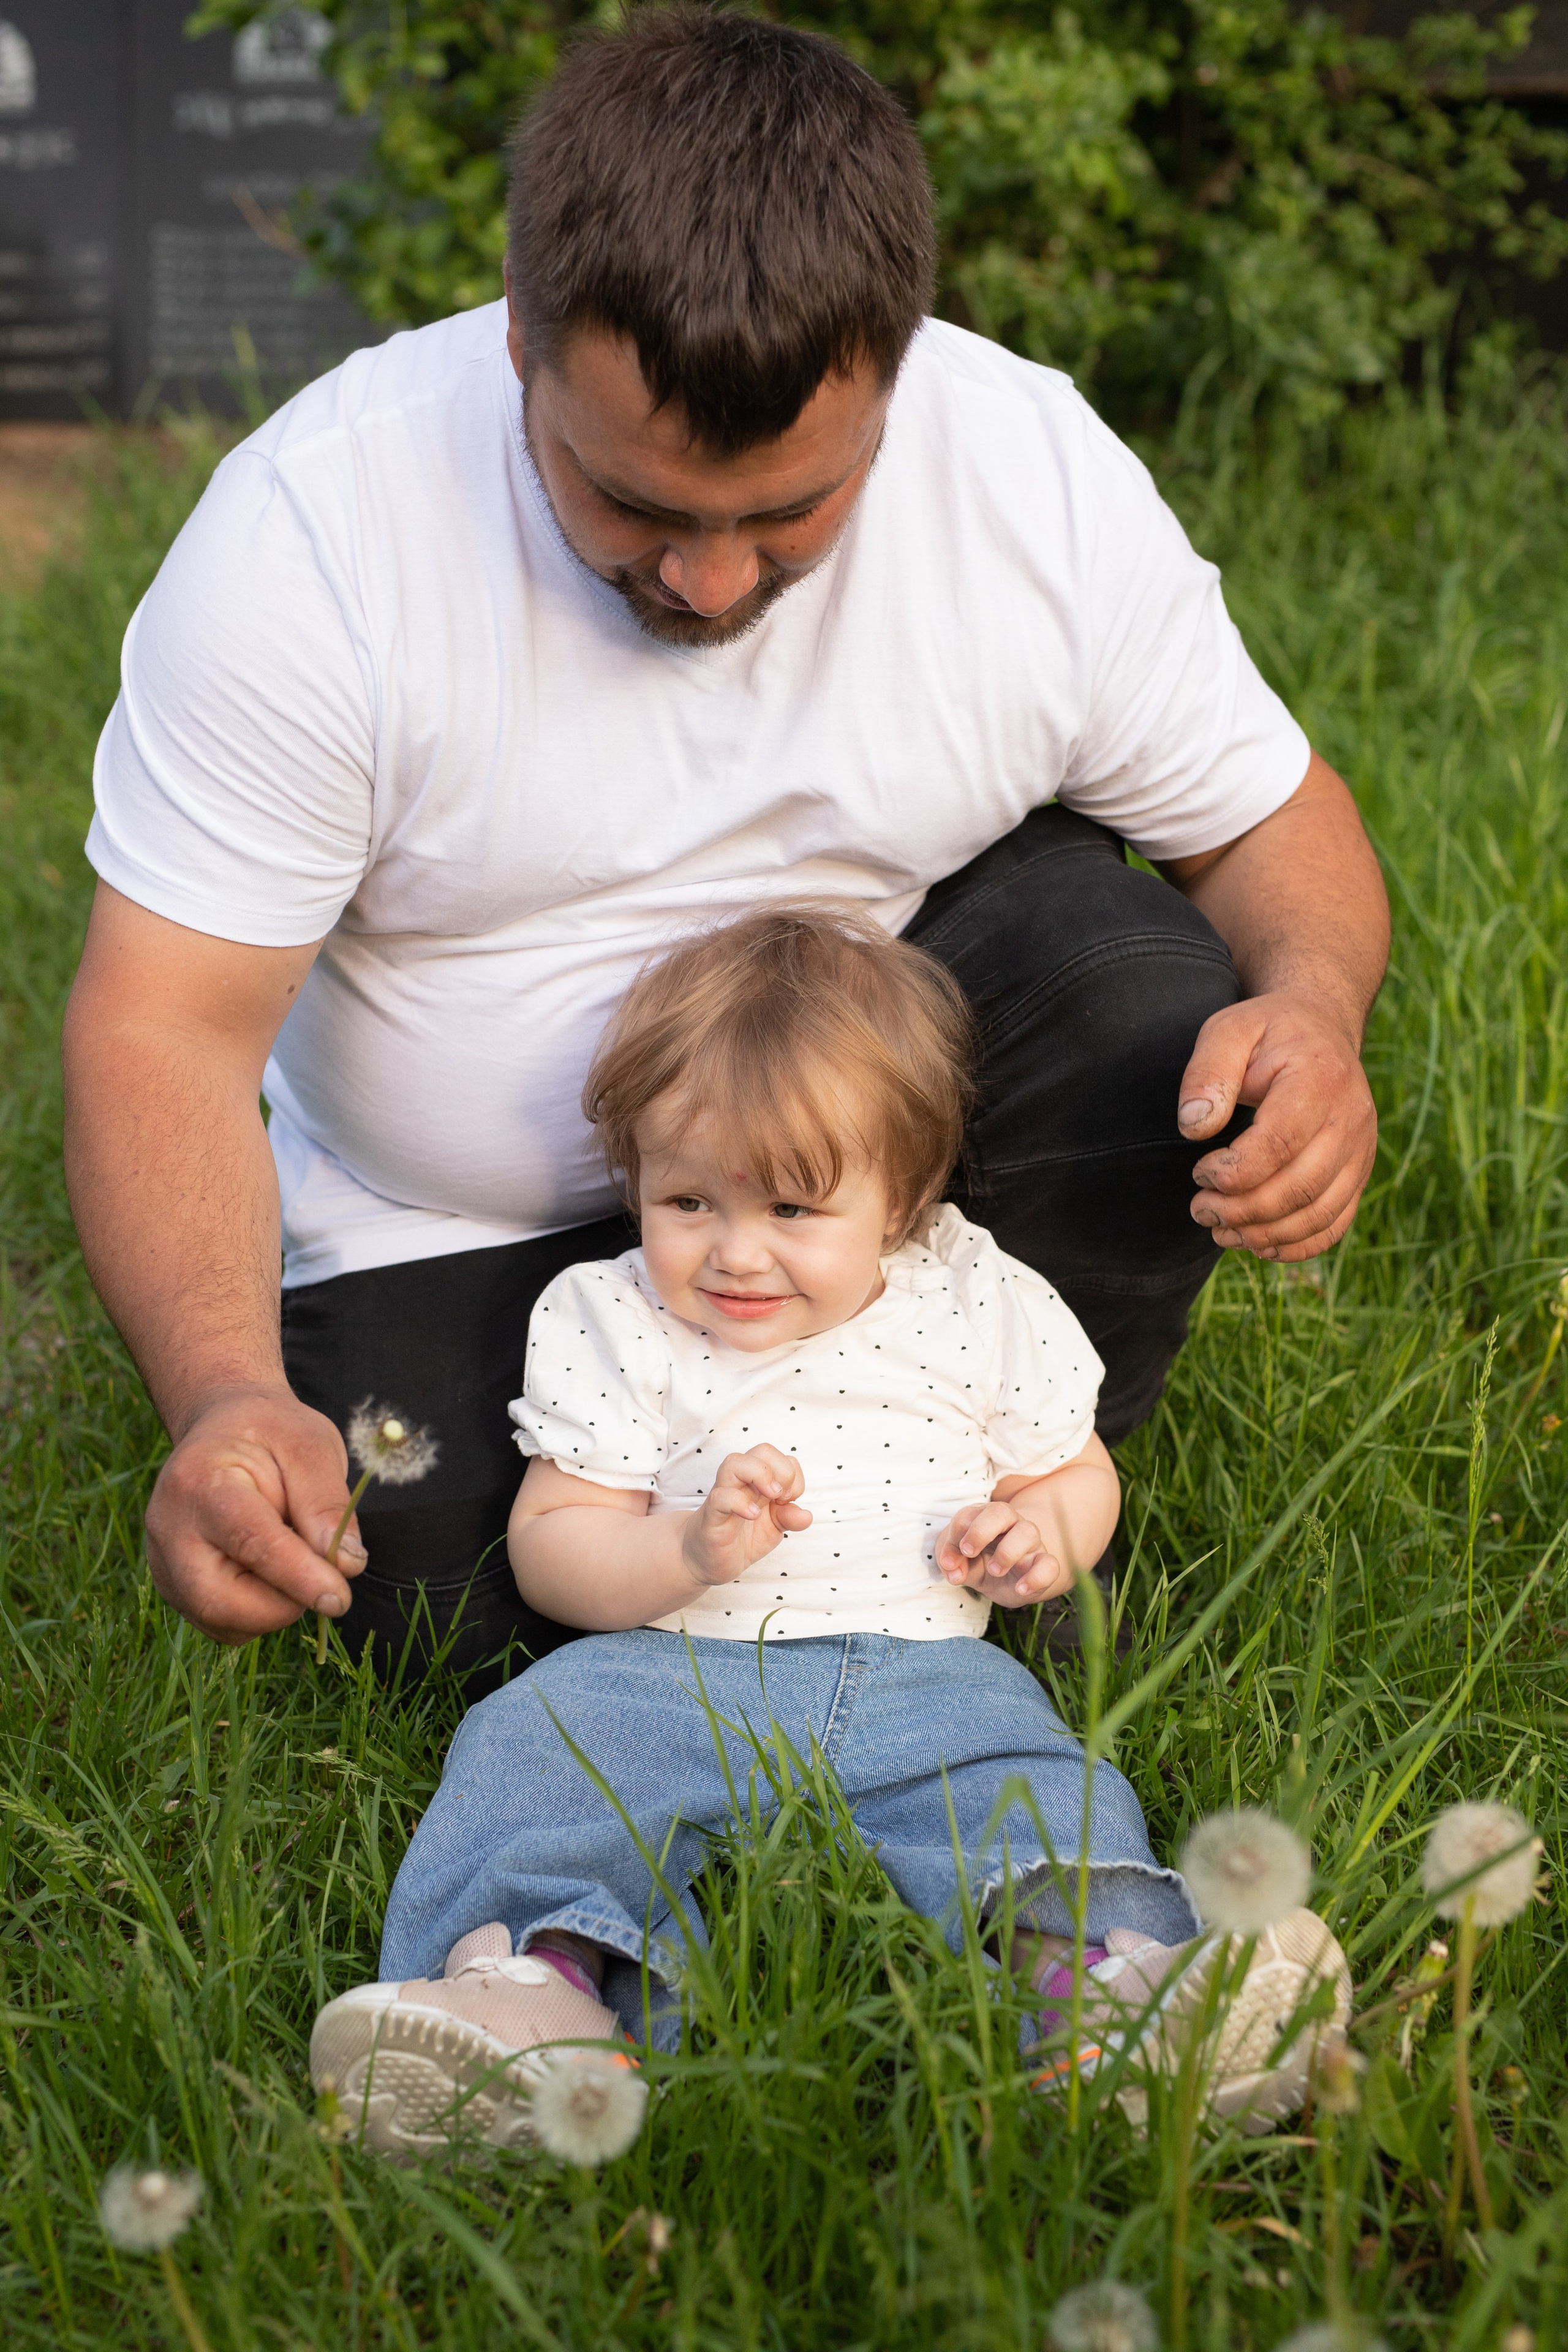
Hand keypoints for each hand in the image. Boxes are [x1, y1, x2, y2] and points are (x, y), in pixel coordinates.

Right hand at [143, 1386, 365, 1643]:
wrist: (222, 1430)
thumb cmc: (271, 1433)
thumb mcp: (310, 1445)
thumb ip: (326, 1503)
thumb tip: (345, 1566)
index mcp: (201, 1482)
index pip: (249, 1542)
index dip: (297, 1576)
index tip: (339, 1597)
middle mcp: (170, 1529)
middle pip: (219, 1600)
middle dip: (282, 1605)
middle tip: (325, 1579)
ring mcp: (164, 1564)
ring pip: (222, 1622)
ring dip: (275, 1608)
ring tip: (293, 1557)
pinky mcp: (173, 1588)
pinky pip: (222, 1625)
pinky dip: (258, 1613)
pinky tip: (269, 1572)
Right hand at [682, 1445, 811, 1587]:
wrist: (710, 1560)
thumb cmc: (742, 1537)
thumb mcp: (774, 1528)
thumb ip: (790, 1518)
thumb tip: (806, 1515)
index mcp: (759, 1482)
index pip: (783, 1458)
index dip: (794, 1477)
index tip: (789, 1501)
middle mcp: (741, 1482)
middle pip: (762, 1450)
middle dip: (781, 1469)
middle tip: (781, 1497)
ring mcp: (724, 1495)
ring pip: (734, 1462)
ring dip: (761, 1475)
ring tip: (771, 1498)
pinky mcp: (712, 1515)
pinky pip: (721, 1496)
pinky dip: (740, 1503)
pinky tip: (752, 1515)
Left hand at [935, 1500, 1069, 1606]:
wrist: (1007, 1581)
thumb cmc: (978, 1562)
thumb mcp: (959, 1562)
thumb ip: (952, 1564)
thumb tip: (954, 1573)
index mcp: (984, 1517)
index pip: (969, 1515)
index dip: (956, 1536)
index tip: (949, 1561)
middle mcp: (1010, 1523)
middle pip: (1001, 1511)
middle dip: (980, 1531)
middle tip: (968, 1552)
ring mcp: (1030, 1542)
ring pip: (1028, 1532)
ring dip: (1007, 1552)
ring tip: (995, 1571)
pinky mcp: (1043, 1564)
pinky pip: (1049, 1564)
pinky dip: (1036, 1577)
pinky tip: (1020, 1589)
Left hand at [1177, 990, 1376, 1262]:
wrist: (1319, 1031)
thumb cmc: (1266, 1032)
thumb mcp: (1229, 1030)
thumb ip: (1207, 1073)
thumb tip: (1193, 1126)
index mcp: (1319, 1078)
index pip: (1279, 1144)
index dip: (1234, 1172)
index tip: (1198, 1171)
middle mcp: (1351, 1118)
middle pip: (1300, 1188)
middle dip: (1241, 1211)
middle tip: (1199, 1209)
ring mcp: (1361, 1150)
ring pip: (1318, 1214)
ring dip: (1263, 1234)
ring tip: (1219, 1229)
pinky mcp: (1359, 1173)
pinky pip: (1336, 1224)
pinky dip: (1296, 1246)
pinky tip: (1257, 1243)